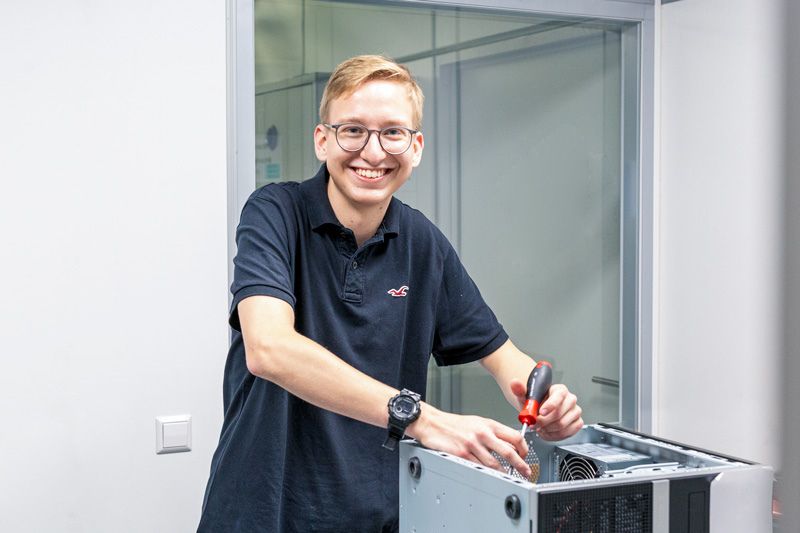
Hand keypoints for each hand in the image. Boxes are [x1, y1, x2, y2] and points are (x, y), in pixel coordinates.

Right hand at [406, 404, 531, 477]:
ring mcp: (472, 444)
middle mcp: (482, 433)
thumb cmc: (454, 424)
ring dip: (504, 474)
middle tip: (526, 472)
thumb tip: (509, 446)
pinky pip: (478, 467)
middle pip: (509, 452)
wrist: (433, 423)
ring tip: (508, 479)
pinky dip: (486, 474)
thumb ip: (493, 433)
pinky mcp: (462, 454)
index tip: (525, 456)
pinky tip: (490, 476)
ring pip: (494, 464)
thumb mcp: (477, 423)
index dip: (524, 448)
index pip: (515, 436)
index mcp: (489, 424)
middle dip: (520, 465)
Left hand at [509, 381, 582, 440]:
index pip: (558, 396)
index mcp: (560, 390)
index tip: (540, 412)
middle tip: (535, 424)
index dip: (550, 406)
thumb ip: (520, 389)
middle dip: (544, 421)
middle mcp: (570, 399)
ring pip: (562, 425)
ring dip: (548, 429)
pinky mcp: (577, 423)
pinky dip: (555, 435)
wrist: (540, 410)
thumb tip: (515, 383)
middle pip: (559, 413)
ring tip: (540, 427)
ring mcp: (575, 411)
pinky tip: (548, 431)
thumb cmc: (536, 402)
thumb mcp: (526, 396)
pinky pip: (568, 433)